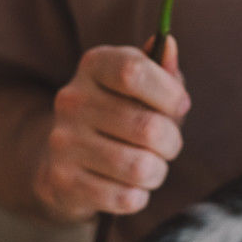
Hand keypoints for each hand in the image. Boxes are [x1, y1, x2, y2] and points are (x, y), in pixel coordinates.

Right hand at [33, 35, 190, 221]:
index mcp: (94, 65)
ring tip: (151, 167)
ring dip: (157, 172)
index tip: (180, 106)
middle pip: (147, 127)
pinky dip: (138, 196)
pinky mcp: (62, 181)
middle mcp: (72, 99)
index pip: (134, 71)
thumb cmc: (121, 116)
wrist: (66, 161)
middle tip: (167, 145)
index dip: (169, 94)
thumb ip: (162, 70)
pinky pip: (123, 197)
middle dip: (172, 142)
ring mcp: (63, 141)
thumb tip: (169, 44)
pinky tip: (130, 187)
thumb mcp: (144, 88)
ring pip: (139, 167)